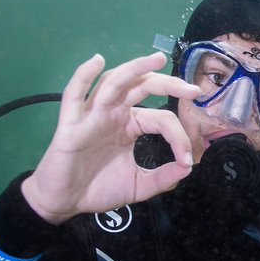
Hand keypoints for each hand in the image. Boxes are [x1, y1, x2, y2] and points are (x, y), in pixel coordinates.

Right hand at [20, 52, 201, 223]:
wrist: (66, 202)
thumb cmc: (98, 189)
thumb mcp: (139, 185)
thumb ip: (163, 177)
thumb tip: (188, 167)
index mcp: (130, 125)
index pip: (161, 119)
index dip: (178, 136)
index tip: (188, 159)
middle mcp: (113, 114)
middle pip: (142, 87)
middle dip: (169, 84)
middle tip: (193, 90)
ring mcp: (92, 115)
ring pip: (114, 82)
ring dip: (135, 68)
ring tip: (158, 58)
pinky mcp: (71, 123)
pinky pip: (74, 94)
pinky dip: (84, 76)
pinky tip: (97, 61)